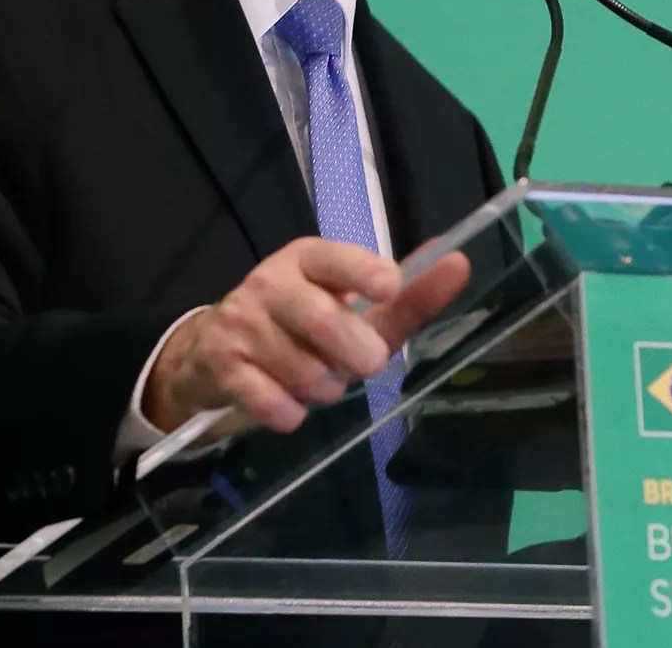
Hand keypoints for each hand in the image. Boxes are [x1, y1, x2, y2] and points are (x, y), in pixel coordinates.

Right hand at [143, 237, 470, 434]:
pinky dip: (292, 413)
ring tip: (318, 378)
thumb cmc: (300, 324)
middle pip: (326, 323)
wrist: (213, 350)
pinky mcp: (222, 366)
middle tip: (365, 363)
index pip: (335, 259)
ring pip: (305, 372)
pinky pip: (273, 404)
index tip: (389, 288)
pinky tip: (287, 400)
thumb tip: (458, 263)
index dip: (363, 272)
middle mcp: (269, 282)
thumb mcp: (350, 306)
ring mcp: (241, 323)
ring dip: (326, 388)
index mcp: (307, 259)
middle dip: (358, 355)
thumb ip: (405, 297)